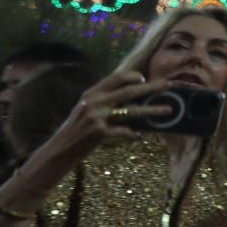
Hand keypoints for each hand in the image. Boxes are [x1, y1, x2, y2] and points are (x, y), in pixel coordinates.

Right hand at [50, 69, 177, 160]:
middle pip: (128, 91)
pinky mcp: (98, 133)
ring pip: (131, 111)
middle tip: (168, 86)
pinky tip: (140, 137)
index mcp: (91, 94)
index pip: (115, 78)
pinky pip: (123, 131)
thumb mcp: (85, 109)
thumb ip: (103, 100)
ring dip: (152, 110)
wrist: (59, 150)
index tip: (145, 77)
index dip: (132, 76)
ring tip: (168, 110)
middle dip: (151, 88)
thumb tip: (129, 94)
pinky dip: (133, 134)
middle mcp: (94, 102)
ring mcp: (96, 117)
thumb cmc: (76, 130)